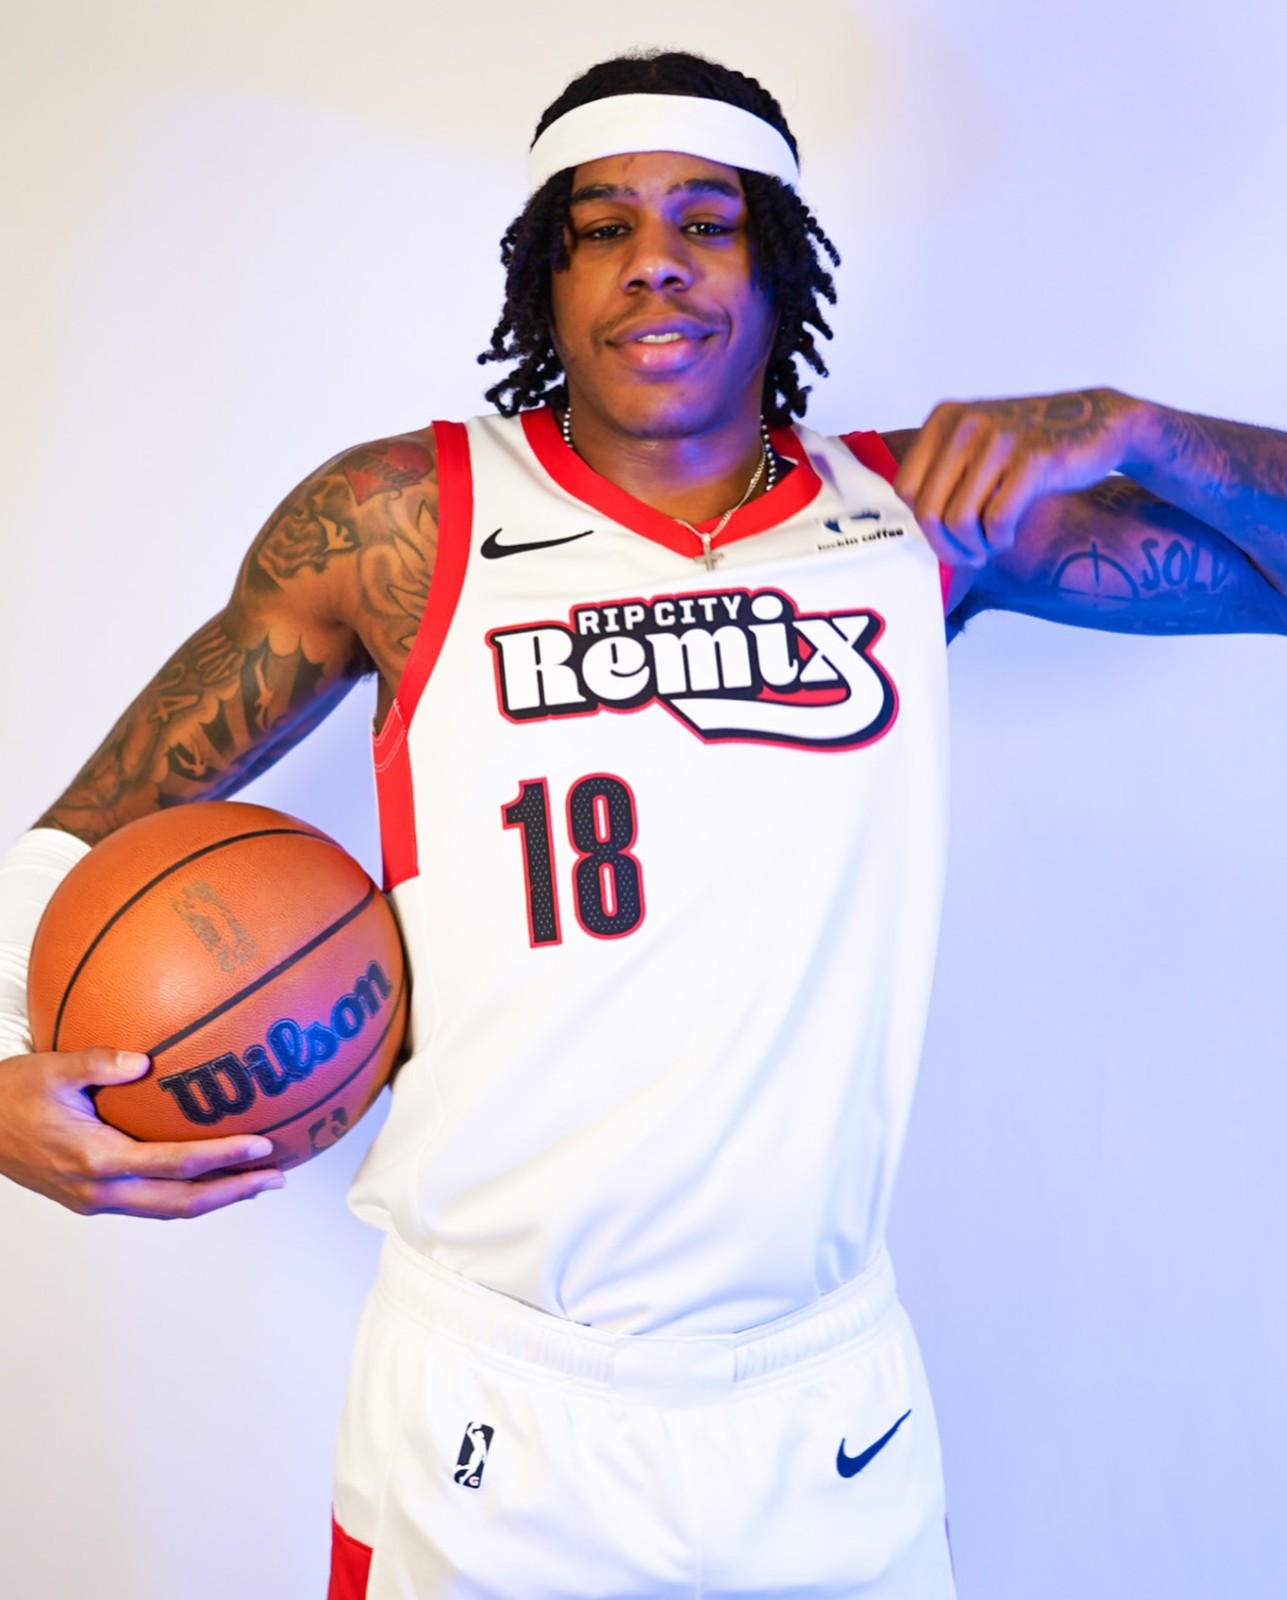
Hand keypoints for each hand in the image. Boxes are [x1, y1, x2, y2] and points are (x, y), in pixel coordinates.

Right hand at [0, 1048, 283, 1217]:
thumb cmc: (10, 1096)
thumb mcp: (52, 1069)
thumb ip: (97, 1063)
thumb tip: (142, 1061)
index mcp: (96, 1159)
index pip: (175, 1164)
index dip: (223, 1158)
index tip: (262, 1146)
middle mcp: (100, 1189)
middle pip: (182, 1202)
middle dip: (234, 1192)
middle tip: (276, 1178)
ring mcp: (96, 1199)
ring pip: (168, 1209)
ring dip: (215, 1197)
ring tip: (256, 1181)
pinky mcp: (93, 1198)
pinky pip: (151, 1202)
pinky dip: (187, 1192)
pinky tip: (210, 1175)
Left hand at [894, 387, 1143, 566]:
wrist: (1098, 424)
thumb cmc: (1028, 449)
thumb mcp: (976, 448)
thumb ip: (941, 477)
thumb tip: (912, 532)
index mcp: (944, 419)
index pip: (906, 490)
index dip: (924, 523)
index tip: (947, 535)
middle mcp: (967, 423)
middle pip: (928, 510)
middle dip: (946, 546)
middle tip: (969, 555)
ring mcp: (1000, 438)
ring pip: (960, 520)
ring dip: (974, 547)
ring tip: (989, 546)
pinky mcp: (1034, 458)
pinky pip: (997, 520)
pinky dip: (998, 539)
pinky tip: (1006, 537)